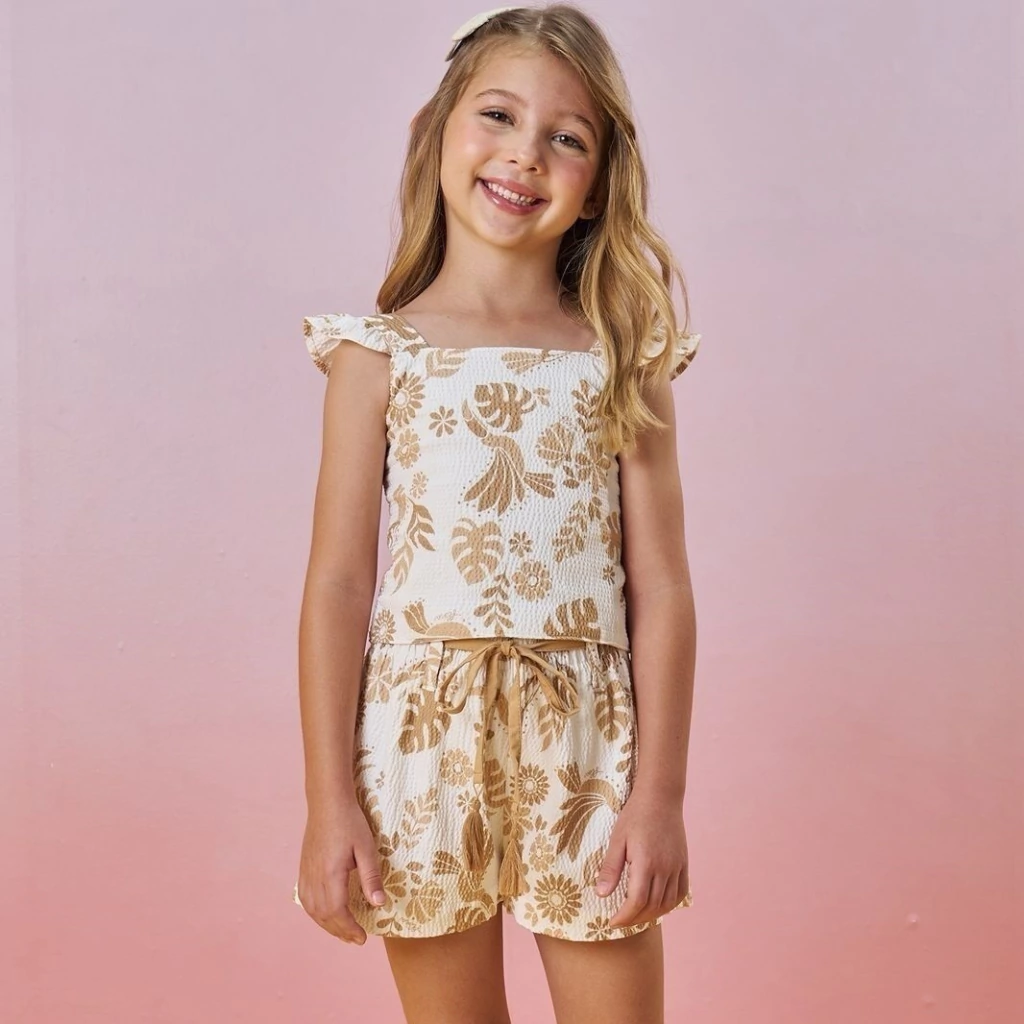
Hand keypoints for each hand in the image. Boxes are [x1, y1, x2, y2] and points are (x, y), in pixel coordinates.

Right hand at [294, 800, 385, 944]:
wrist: (327, 802)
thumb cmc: (349, 822)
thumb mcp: (366, 848)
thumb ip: (371, 877)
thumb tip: (379, 904)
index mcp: (331, 875)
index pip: (338, 912)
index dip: (349, 929)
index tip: (362, 939)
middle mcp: (314, 878)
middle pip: (324, 916)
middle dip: (340, 931)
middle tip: (356, 939)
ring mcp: (306, 873)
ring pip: (312, 910)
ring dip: (327, 925)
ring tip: (343, 931)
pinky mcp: (304, 868)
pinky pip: (305, 899)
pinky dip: (315, 913)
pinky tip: (325, 914)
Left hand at [594, 784, 689, 929]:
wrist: (661, 797)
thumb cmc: (635, 815)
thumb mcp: (617, 839)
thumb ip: (610, 868)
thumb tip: (601, 895)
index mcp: (645, 863)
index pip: (636, 902)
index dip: (623, 917)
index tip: (611, 922)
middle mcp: (665, 869)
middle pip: (651, 906)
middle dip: (634, 919)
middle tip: (620, 921)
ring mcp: (677, 867)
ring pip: (667, 903)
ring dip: (651, 915)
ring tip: (636, 915)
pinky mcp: (684, 864)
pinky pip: (680, 893)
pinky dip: (670, 905)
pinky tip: (658, 905)